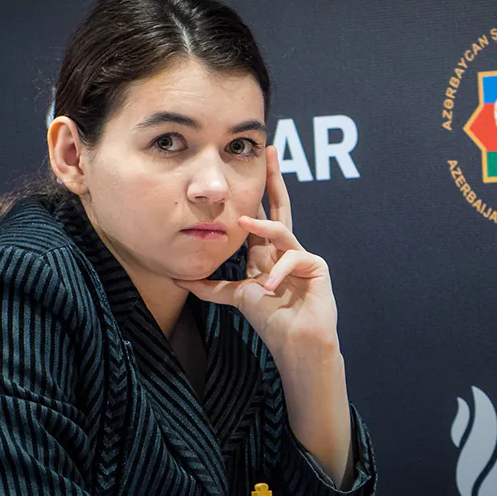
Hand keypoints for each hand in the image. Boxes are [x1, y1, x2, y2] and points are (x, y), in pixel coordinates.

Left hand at [174, 145, 338, 358]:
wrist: (296, 343)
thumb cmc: (271, 321)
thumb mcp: (235, 297)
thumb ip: (211, 287)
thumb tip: (179, 278)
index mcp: (267, 253)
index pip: (258, 216)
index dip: (253, 193)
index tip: (245, 168)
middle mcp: (284, 249)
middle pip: (279, 206)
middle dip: (274, 179)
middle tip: (270, 151)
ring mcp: (302, 255)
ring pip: (281, 228)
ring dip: (260, 225)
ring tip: (240, 222)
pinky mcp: (316, 266)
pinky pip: (294, 257)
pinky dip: (278, 272)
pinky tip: (268, 288)